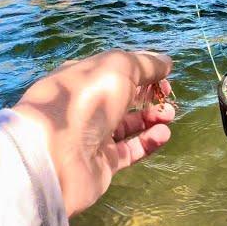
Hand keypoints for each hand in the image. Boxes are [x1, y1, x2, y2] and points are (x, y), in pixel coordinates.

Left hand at [12, 50, 174, 216]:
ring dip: (152, 117)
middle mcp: (87, 104)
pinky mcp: (102, 163)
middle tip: (167, 98)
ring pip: (129, 125)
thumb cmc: (87, 99)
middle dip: (149, 95)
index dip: (143, 72)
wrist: (58, 154)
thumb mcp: (118, 67)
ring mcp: (93, 136)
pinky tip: (163, 134)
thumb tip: (165, 62)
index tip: (165, 76)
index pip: (117, 71)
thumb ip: (144, 64)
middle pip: (124, 98)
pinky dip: (149, 142)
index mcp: (84, 77)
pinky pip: (131, 150)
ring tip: (168, 115)